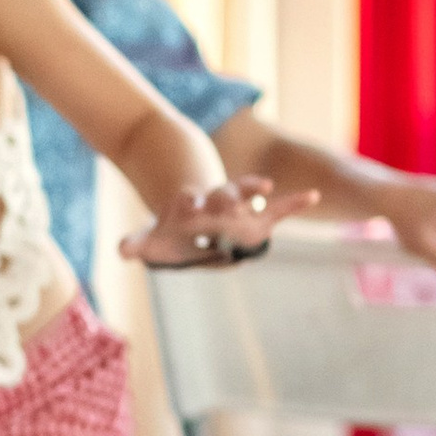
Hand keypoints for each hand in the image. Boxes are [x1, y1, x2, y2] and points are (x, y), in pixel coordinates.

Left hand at [122, 183, 319, 269]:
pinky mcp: (259, 217)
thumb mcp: (154, 238)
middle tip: (223, 202)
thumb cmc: (175, 230)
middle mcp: (215, 200)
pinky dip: (295, 202)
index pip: (189, 201)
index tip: (187, 206)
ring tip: (264, 186)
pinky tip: (313, 195)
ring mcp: (239, 206)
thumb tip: (121, 250)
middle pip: (220, 193)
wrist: (195, 215)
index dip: (187, 203)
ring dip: (252, 189)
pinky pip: (279, 209)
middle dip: (222, 196)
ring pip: (246, 192)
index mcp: (191, 205)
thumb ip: (138, 243)